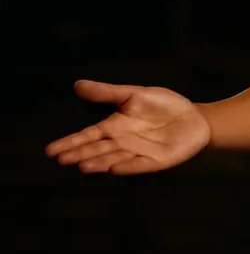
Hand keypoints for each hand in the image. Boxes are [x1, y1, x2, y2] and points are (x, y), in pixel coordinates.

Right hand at [45, 80, 211, 174]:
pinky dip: (128, 167)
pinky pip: (140, 165)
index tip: (51, 150)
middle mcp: (123, 143)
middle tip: (63, 160)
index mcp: (115, 127)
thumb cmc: (163, 106)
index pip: (88, 135)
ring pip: (114, 158)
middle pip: (98, 149)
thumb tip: (77, 84)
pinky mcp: (156, 161)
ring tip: (82, 165)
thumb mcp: (135, 94)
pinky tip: (114, 168)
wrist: (194, 118)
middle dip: (81, 154)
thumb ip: (107, 93)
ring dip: (99, 163)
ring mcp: (138, 153)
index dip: (71, 142)